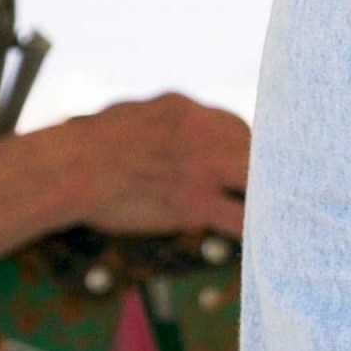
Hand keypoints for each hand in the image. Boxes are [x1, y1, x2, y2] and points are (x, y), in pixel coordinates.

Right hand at [53, 93, 250, 238]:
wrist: (73, 168)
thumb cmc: (87, 146)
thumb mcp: (130, 114)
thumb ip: (157, 120)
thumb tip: (158, 121)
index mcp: (183, 109)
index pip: (233, 125)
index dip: (241, 146)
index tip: (243, 162)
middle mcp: (202, 131)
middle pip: (254, 146)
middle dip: (263, 168)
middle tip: (265, 188)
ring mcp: (202, 166)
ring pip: (258, 179)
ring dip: (267, 196)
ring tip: (277, 212)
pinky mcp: (195, 201)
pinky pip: (241, 217)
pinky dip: (256, 230)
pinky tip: (266, 241)